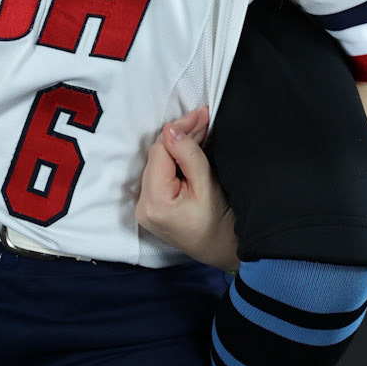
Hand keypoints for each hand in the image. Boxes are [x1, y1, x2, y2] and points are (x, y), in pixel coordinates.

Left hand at [135, 107, 238, 270]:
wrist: (222, 251)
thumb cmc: (220, 223)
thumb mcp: (207, 186)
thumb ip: (189, 156)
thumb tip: (172, 130)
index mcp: (155, 203)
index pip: (160, 152)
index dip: (179, 130)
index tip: (200, 114)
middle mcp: (143, 206)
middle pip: (158, 156)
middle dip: (180, 135)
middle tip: (204, 117)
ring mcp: (144, 207)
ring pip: (159, 162)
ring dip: (178, 145)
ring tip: (200, 128)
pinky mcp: (151, 206)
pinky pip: (160, 173)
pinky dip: (175, 158)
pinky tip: (191, 146)